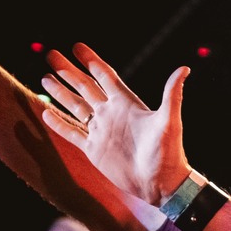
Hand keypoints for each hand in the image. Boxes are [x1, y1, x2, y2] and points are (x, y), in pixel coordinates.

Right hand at [38, 44, 191, 206]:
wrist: (160, 184)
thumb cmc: (167, 152)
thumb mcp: (169, 121)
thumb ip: (172, 95)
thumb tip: (184, 69)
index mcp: (126, 104)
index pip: (105, 76)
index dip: (92, 61)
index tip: (77, 46)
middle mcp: (111, 114)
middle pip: (85, 87)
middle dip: (68, 71)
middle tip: (51, 55)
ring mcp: (101, 132)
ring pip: (75, 107)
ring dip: (61, 93)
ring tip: (45, 78)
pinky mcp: (94, 150)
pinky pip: (72, 133)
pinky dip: (59, 123)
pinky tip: (46, 113)